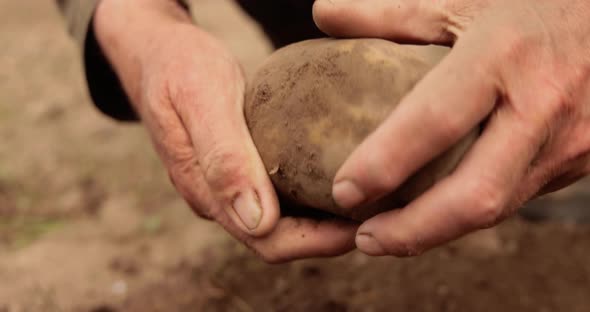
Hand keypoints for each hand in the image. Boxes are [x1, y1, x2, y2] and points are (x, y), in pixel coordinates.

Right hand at [93, 0, 356, 261]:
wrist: (156, 51)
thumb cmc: (179, 67)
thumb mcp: (201, 100)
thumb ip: (224, 160)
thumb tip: (258, 223)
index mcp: (207, 191)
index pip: (268, 241)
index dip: (318, 242)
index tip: (363, 224)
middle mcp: (219, 198)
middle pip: (279, 239)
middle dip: (328, 236)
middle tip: (379, 213)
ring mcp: (227, 185)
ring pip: (280, 222)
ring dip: (322, 221)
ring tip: (367, 200)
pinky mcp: (237, 168)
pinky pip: (277, 195)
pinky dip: (309, 195)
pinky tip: (336, 176)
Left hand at [313, 0, 589, 255]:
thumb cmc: (531, 2)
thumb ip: (390, 13)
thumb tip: (323, 15)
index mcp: (503, 56)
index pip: (434, 123)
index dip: (384, 165)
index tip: (342, 193)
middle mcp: (540, 107)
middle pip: (474, 195)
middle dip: (412, 231)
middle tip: (363, 239)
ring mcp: (567, 142)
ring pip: (496, 208)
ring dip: (437, 231)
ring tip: (385, 236)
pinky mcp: (575, 161)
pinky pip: (513, 198)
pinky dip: (465, 213)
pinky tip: (432, 214)